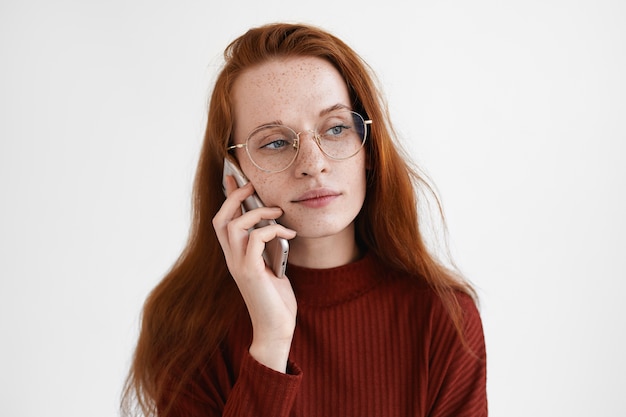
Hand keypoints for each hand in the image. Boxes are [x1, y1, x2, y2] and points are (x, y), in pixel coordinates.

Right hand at [212, 175, 297, 371]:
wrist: (276, 327)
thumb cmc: (275, 299)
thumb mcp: (271, 266)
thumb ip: (267, 247)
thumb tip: (275, 223)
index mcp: (234, 256)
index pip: (222, 220)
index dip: (226, 197)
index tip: (233, 177)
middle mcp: (231, 259)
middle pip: (221, 218)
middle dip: (234, 197)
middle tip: (252, 185)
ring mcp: (238, 265)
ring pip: (233, 225)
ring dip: (256, 212)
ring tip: (277, 210)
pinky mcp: (250, 272)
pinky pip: (255, 239)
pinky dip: (272, 230)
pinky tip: (289, 233)